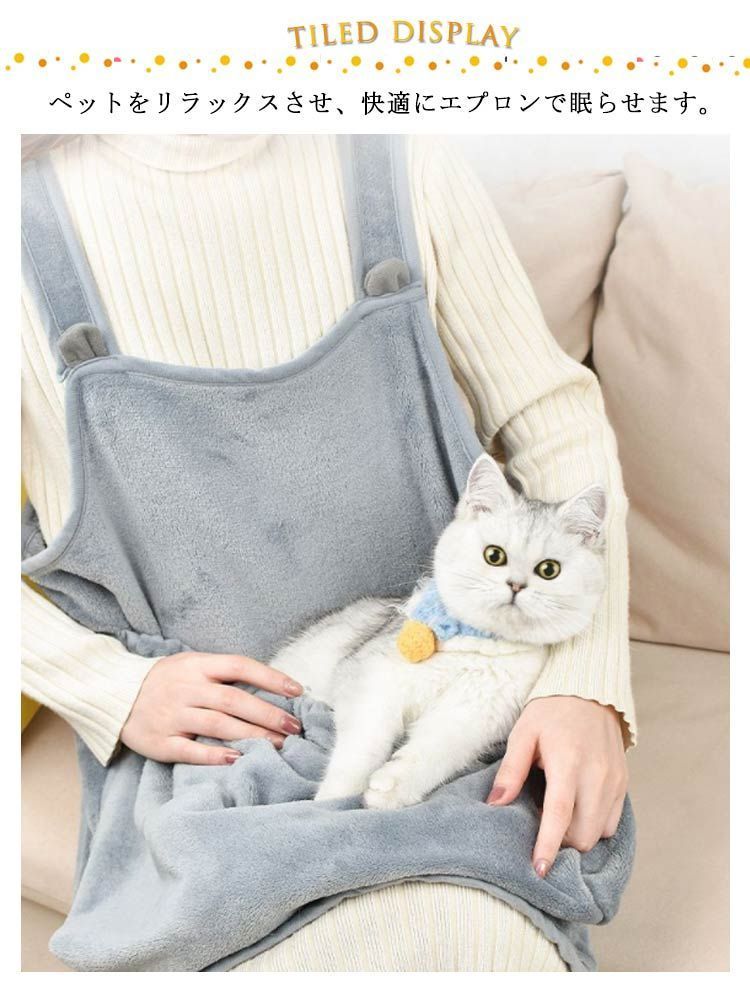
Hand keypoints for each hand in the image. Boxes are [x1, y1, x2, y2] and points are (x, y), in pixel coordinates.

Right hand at [121, 652, 303, 764]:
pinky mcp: (160, 741)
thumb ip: (222, 674)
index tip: (298, 691)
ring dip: (251, 735)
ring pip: (218, 724)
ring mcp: (172, 715)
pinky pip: (190, 749)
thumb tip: (269, 686)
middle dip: (268, 714)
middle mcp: (186, 688)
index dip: (270, 677)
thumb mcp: (191, 664)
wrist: (114, 695)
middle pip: (234, 699)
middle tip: (295, 727)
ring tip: (279, 744)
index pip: (240, 666)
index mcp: (197, 666)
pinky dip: (214, 755)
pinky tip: (237, 758)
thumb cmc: (166, 680)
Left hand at [486, 696, 627, 876]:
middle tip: (541, 834)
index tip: (539, 869)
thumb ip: (511, 770)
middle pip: (583, 833)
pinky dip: (595, 827)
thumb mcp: (523, 733)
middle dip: (561, 844)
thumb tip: (495, 804)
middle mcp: (596, 775)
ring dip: (578, 837)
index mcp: (568, 762)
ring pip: (600, 832)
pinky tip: (578, 813)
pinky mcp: (623, 782)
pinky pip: (612, 821)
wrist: (590, 691)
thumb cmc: (551, 711)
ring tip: (558, 823)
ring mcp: (614, 780)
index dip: (548, 844)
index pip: (560, 814)